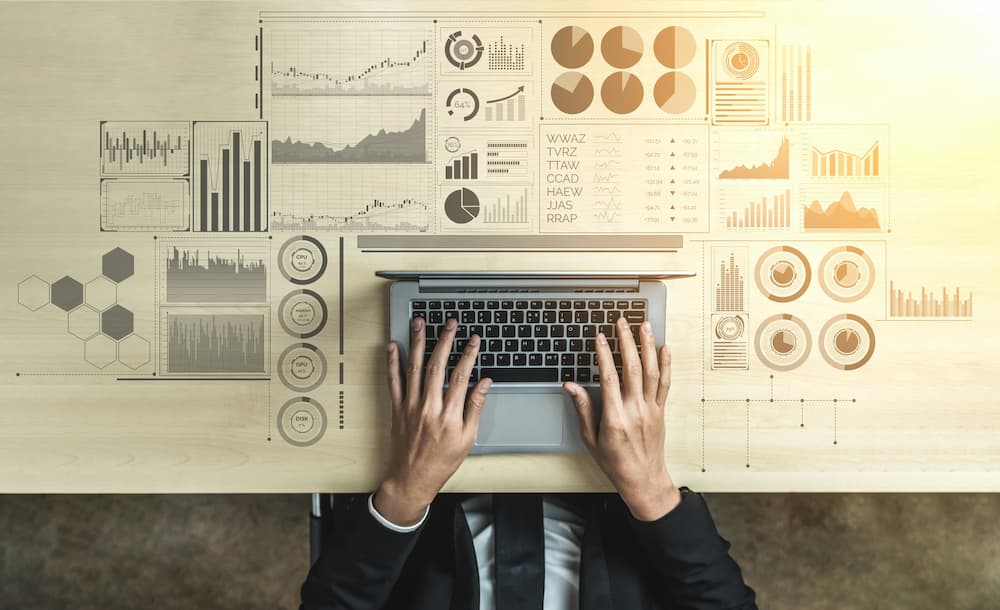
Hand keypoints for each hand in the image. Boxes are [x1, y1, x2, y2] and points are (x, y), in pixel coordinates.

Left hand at [374, 316, 490, 525]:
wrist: (412, 478)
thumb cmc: (441, 462)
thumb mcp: (467, 439)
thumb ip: (475, 408)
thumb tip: (485, 383)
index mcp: (449, 415)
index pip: (461, 376)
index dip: (468, 354)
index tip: (473, 340)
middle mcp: (428, 407)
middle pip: (437, 365)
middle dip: (445, 340)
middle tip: (450, 323)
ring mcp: (410, 406)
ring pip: (413, 367)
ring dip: (417, 342)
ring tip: (420, 323)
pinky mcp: (397, 408)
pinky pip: (393, 381)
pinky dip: (392, 362)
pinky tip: (393, 346)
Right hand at [563, 317, 680, 521]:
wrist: (643, 480)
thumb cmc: (615, 463)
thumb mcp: (590, 439)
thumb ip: (582, 409)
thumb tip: (571, 386)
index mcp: (615, 418)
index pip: (609, 378)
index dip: (604, 354)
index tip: (599, 337)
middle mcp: (635, 410)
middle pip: (632, 368)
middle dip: (626, 341)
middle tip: (621, 322)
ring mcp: (650, 409)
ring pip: (651, 371)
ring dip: (648, 346)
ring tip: (644, 326)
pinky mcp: (661, 411)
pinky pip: (665, 384)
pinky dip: (666, 364)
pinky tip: (664, 348)